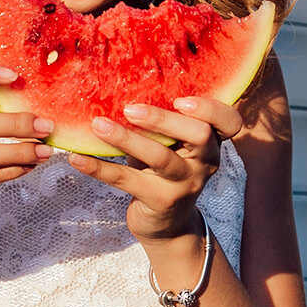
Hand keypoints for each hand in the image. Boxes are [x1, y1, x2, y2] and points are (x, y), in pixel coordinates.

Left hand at [68, 96, 243, 243]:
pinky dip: (99, 169)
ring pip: (161, 158)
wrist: (167, 226)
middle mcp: (204, 163)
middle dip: (164, 119)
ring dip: (127, 139)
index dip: (211, 108)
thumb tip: (122, 81)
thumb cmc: (164, 172)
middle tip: (131, 109)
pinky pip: (127, 181)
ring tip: (98, 125)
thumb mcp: (171, 145)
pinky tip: (76, 159)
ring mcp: (184, 184)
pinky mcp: (159, 202)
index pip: (229, 122)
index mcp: (212, 143)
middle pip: (199, 135)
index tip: (181, 99)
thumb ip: (163, 121)